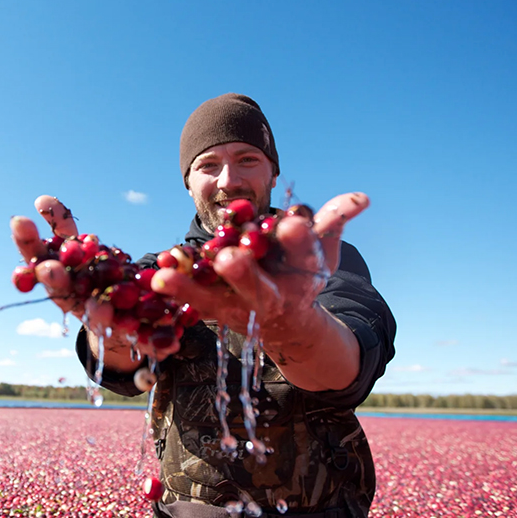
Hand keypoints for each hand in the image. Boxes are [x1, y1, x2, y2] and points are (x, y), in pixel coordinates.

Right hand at [10, 196, 178, 366]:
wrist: (119, 323)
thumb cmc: (91, 280)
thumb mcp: (78, 251)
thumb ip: (63, 227)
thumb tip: (42, 199)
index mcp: (59, 279)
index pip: (37, 259)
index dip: (27, 243)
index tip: (19, 222)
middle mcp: (75, 301)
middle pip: (61, 291)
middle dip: (55, 279)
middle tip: (50, 268)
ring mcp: (101, 321)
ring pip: (98, 317)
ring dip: (98, 312)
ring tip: (101, 306)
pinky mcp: (132, 337)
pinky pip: (143, 339)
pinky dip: (154, 341)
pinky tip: (167, 341)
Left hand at [149, 193, 369, 389]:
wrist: (289, 320)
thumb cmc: (304, 273)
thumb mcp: (323, 248)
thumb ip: (334, 220)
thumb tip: (361, 197)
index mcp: (302, 277)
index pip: (302, 255)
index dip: (298, 240)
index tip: (291, 222)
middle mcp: (272, 296)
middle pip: (258, 288)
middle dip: (245, 275)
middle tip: (230, 258)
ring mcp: (241, 308)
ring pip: (214, 300)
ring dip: (190, 289)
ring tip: (165, 276)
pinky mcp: (217, 312)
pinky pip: (193, 302)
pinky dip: (175, 291)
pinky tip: (156, 276)